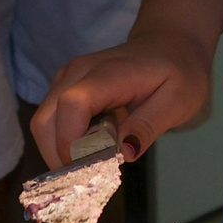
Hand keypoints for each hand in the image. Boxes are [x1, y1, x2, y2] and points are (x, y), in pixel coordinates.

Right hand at [31, 25, 215, 167]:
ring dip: (58, 151)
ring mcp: (67, 77)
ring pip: (43, 123)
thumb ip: (149, 125)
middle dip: (59, 156)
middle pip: (45, 120)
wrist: (169, 44)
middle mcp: (78, 72)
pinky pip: (51, 120)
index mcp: (108, 73)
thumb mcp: (179, 101)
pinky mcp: (65, 86)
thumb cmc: (179, 72)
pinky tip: (87, 150)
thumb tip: (124, 152)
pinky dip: (61, 142)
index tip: (92, 169)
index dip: (73, 143)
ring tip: (90, 166)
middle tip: (89, 178)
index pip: (72, 106)